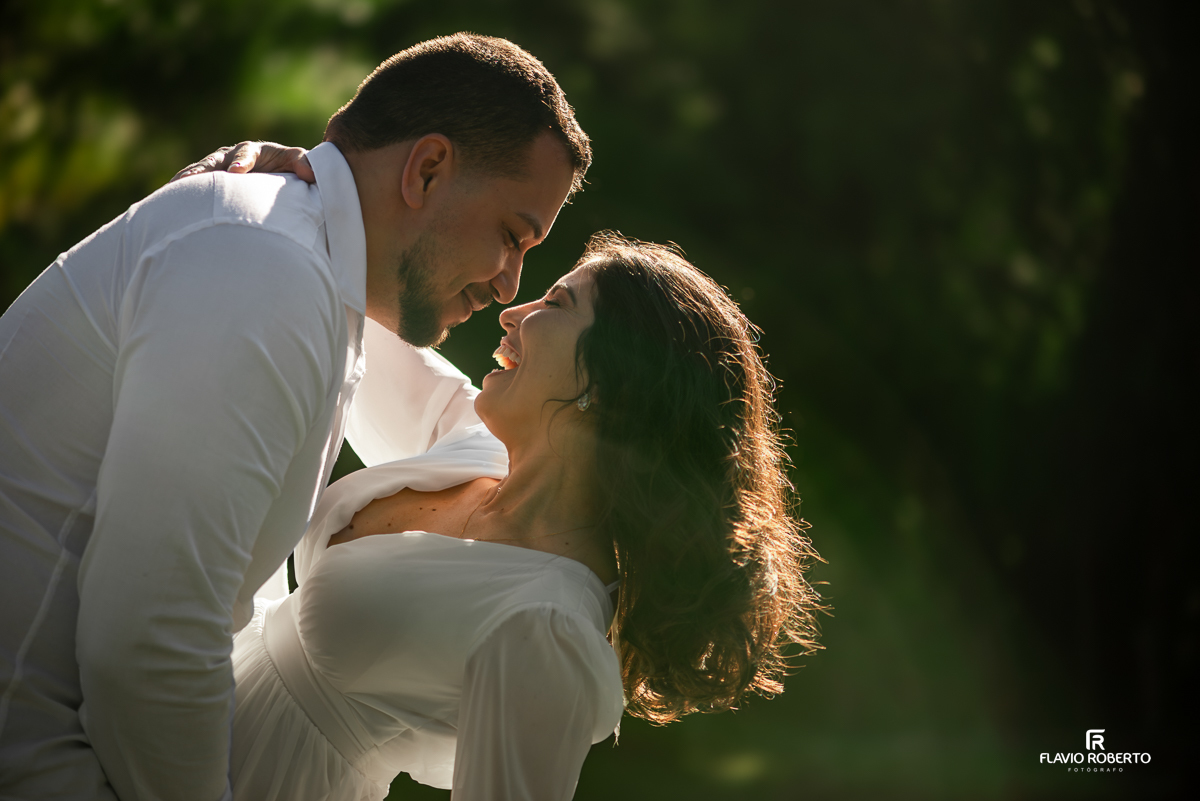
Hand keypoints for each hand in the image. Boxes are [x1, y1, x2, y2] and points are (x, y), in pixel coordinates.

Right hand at [171, 141, 315, 183]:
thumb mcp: (299, 163)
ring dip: (187, 180)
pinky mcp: (211, 182)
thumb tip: (310, 173)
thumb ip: (305, 164)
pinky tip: (169, 202)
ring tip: (172, 190)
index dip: (241, 161)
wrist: (280, 177)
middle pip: (214, 161)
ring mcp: (218, 168)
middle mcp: (231, 156)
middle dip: (203, 170)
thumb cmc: (291, 169)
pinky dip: (183, 192)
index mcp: (254, 151)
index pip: (245, 153)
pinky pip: (195, 186)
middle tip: (190, 181)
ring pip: (200, 173)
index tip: (236, 172)